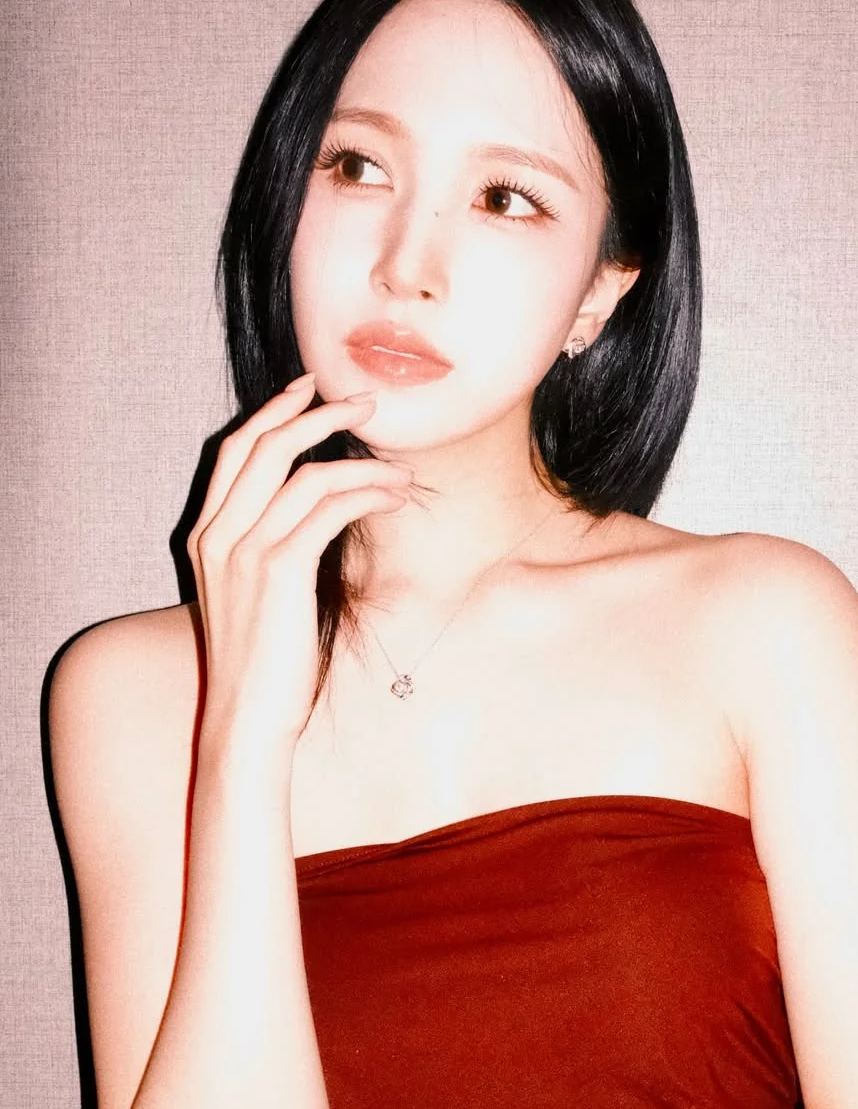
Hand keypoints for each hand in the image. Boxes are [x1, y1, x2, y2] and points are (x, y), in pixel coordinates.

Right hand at [187, 374, 413, 747]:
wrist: (247, 718)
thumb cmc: (263, 665)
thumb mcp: (257, 597)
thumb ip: (274, 551)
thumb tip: (325, 515)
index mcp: (205, 537)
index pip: (233, 453)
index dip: (272, 414)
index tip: (309, 390)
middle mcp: (217, 536)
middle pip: (265, 446)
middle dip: (319, 414)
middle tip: (367, 404)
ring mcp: (243, 552)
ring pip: (305, 475)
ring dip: (363, 465)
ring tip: (402, 473)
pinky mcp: (278, 571)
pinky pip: (328, 510)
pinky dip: (367, 496)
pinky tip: (394, 500)